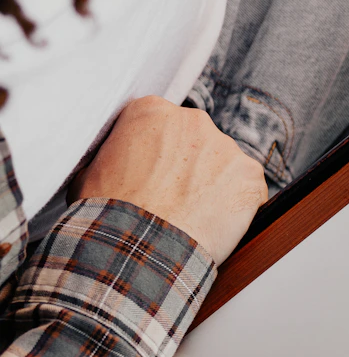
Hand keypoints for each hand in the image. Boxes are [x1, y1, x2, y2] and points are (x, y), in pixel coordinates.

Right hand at [76, 97, 266, 262]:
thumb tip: (116, 158)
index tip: (152, 174)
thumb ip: (113, 153)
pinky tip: (213, 223)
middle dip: (188, 166)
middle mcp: (194, 121)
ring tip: (190, 215)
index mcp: (151, 111)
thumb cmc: (108, 212)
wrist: (139, 245)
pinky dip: (235, 206)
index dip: (157, 153)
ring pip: (223, 165)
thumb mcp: (90, 171)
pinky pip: (246, 189)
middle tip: (172, 197)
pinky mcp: (251, 176)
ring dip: (212, 185)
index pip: (161, 125)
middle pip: (196, 141)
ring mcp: (227, 147)